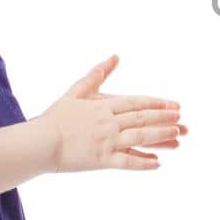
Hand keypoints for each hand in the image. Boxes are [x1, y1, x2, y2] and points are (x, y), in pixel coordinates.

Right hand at [38, 55, 185, 172]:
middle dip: (164, 117)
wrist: (38, 143)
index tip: (173, 104)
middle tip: (181, 117)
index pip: (135, 103)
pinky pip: (127, 162)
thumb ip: (96, 75)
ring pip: (139, 137)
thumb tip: (115, 56)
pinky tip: (157, 163)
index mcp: (102, 107)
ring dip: (160, 136)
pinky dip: (143, 162)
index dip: (156, 103)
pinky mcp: (101, 160)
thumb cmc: (54, 117)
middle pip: (141, 118)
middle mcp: (108, 123)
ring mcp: (106, 142)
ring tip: (177, 134)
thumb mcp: (76, 92)